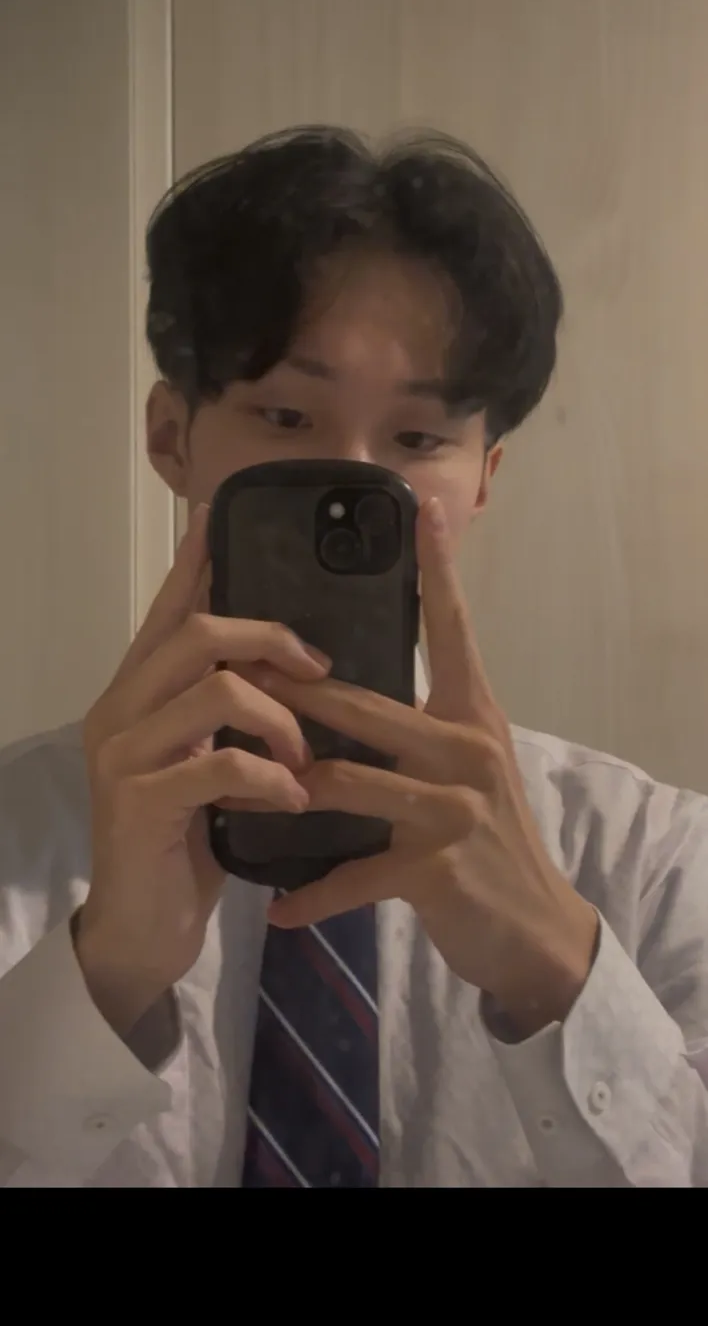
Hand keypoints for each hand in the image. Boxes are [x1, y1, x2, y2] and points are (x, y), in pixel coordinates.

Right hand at [76, 505, 327, 1036]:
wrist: (143, 932)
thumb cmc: (183, 843)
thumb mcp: (206, 763)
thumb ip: (226, 714)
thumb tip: (288, 664)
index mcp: (137, 694)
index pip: (170, 613)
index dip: (196, 565)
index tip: (219, 517)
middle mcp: (120, 710)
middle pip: (199, 635)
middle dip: (271, 640)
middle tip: (319, 669)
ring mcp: (123, 755)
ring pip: (214, 690)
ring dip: (280, 718)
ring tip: (306, 757)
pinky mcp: (138, 802)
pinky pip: (220, 763)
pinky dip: (270, 777)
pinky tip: (289, 799)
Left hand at [258, 499, 597, 1036]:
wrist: (535, 932)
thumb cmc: (492, 842)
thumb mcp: (470, 768)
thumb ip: (425, 727)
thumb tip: (356, 692)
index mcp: (473, 714)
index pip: (451, 631)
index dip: (436, 574)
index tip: (422, 514)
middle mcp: (466, 748)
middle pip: (364, 705)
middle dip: (294, 691)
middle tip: (235, 667)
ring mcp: (452, 808)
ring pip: (346, 782)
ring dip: (283, 788)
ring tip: (231, 788)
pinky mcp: (435, 868)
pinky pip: (355, 874)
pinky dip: (313, 895)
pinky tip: (278, 907)